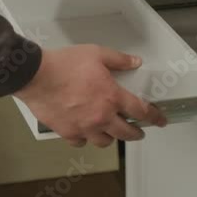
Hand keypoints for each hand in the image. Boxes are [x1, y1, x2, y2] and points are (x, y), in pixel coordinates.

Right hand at [14, 45, 166, 147]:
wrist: (36, 76)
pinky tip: (84, 132)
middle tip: (138, 132)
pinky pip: (80, 142)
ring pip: (104, 141)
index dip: (154, 116)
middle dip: (136, 133)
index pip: (140, 111)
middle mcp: (101, 117)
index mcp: (112, 97)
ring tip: (110, 132)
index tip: (160, 120)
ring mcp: (84, 127)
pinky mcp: (66, 132)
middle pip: (126, 133)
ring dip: (110, 137)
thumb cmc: (64, 64)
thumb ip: (118, 60)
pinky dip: (84, 138)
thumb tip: (134, 62)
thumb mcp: (96, 54)